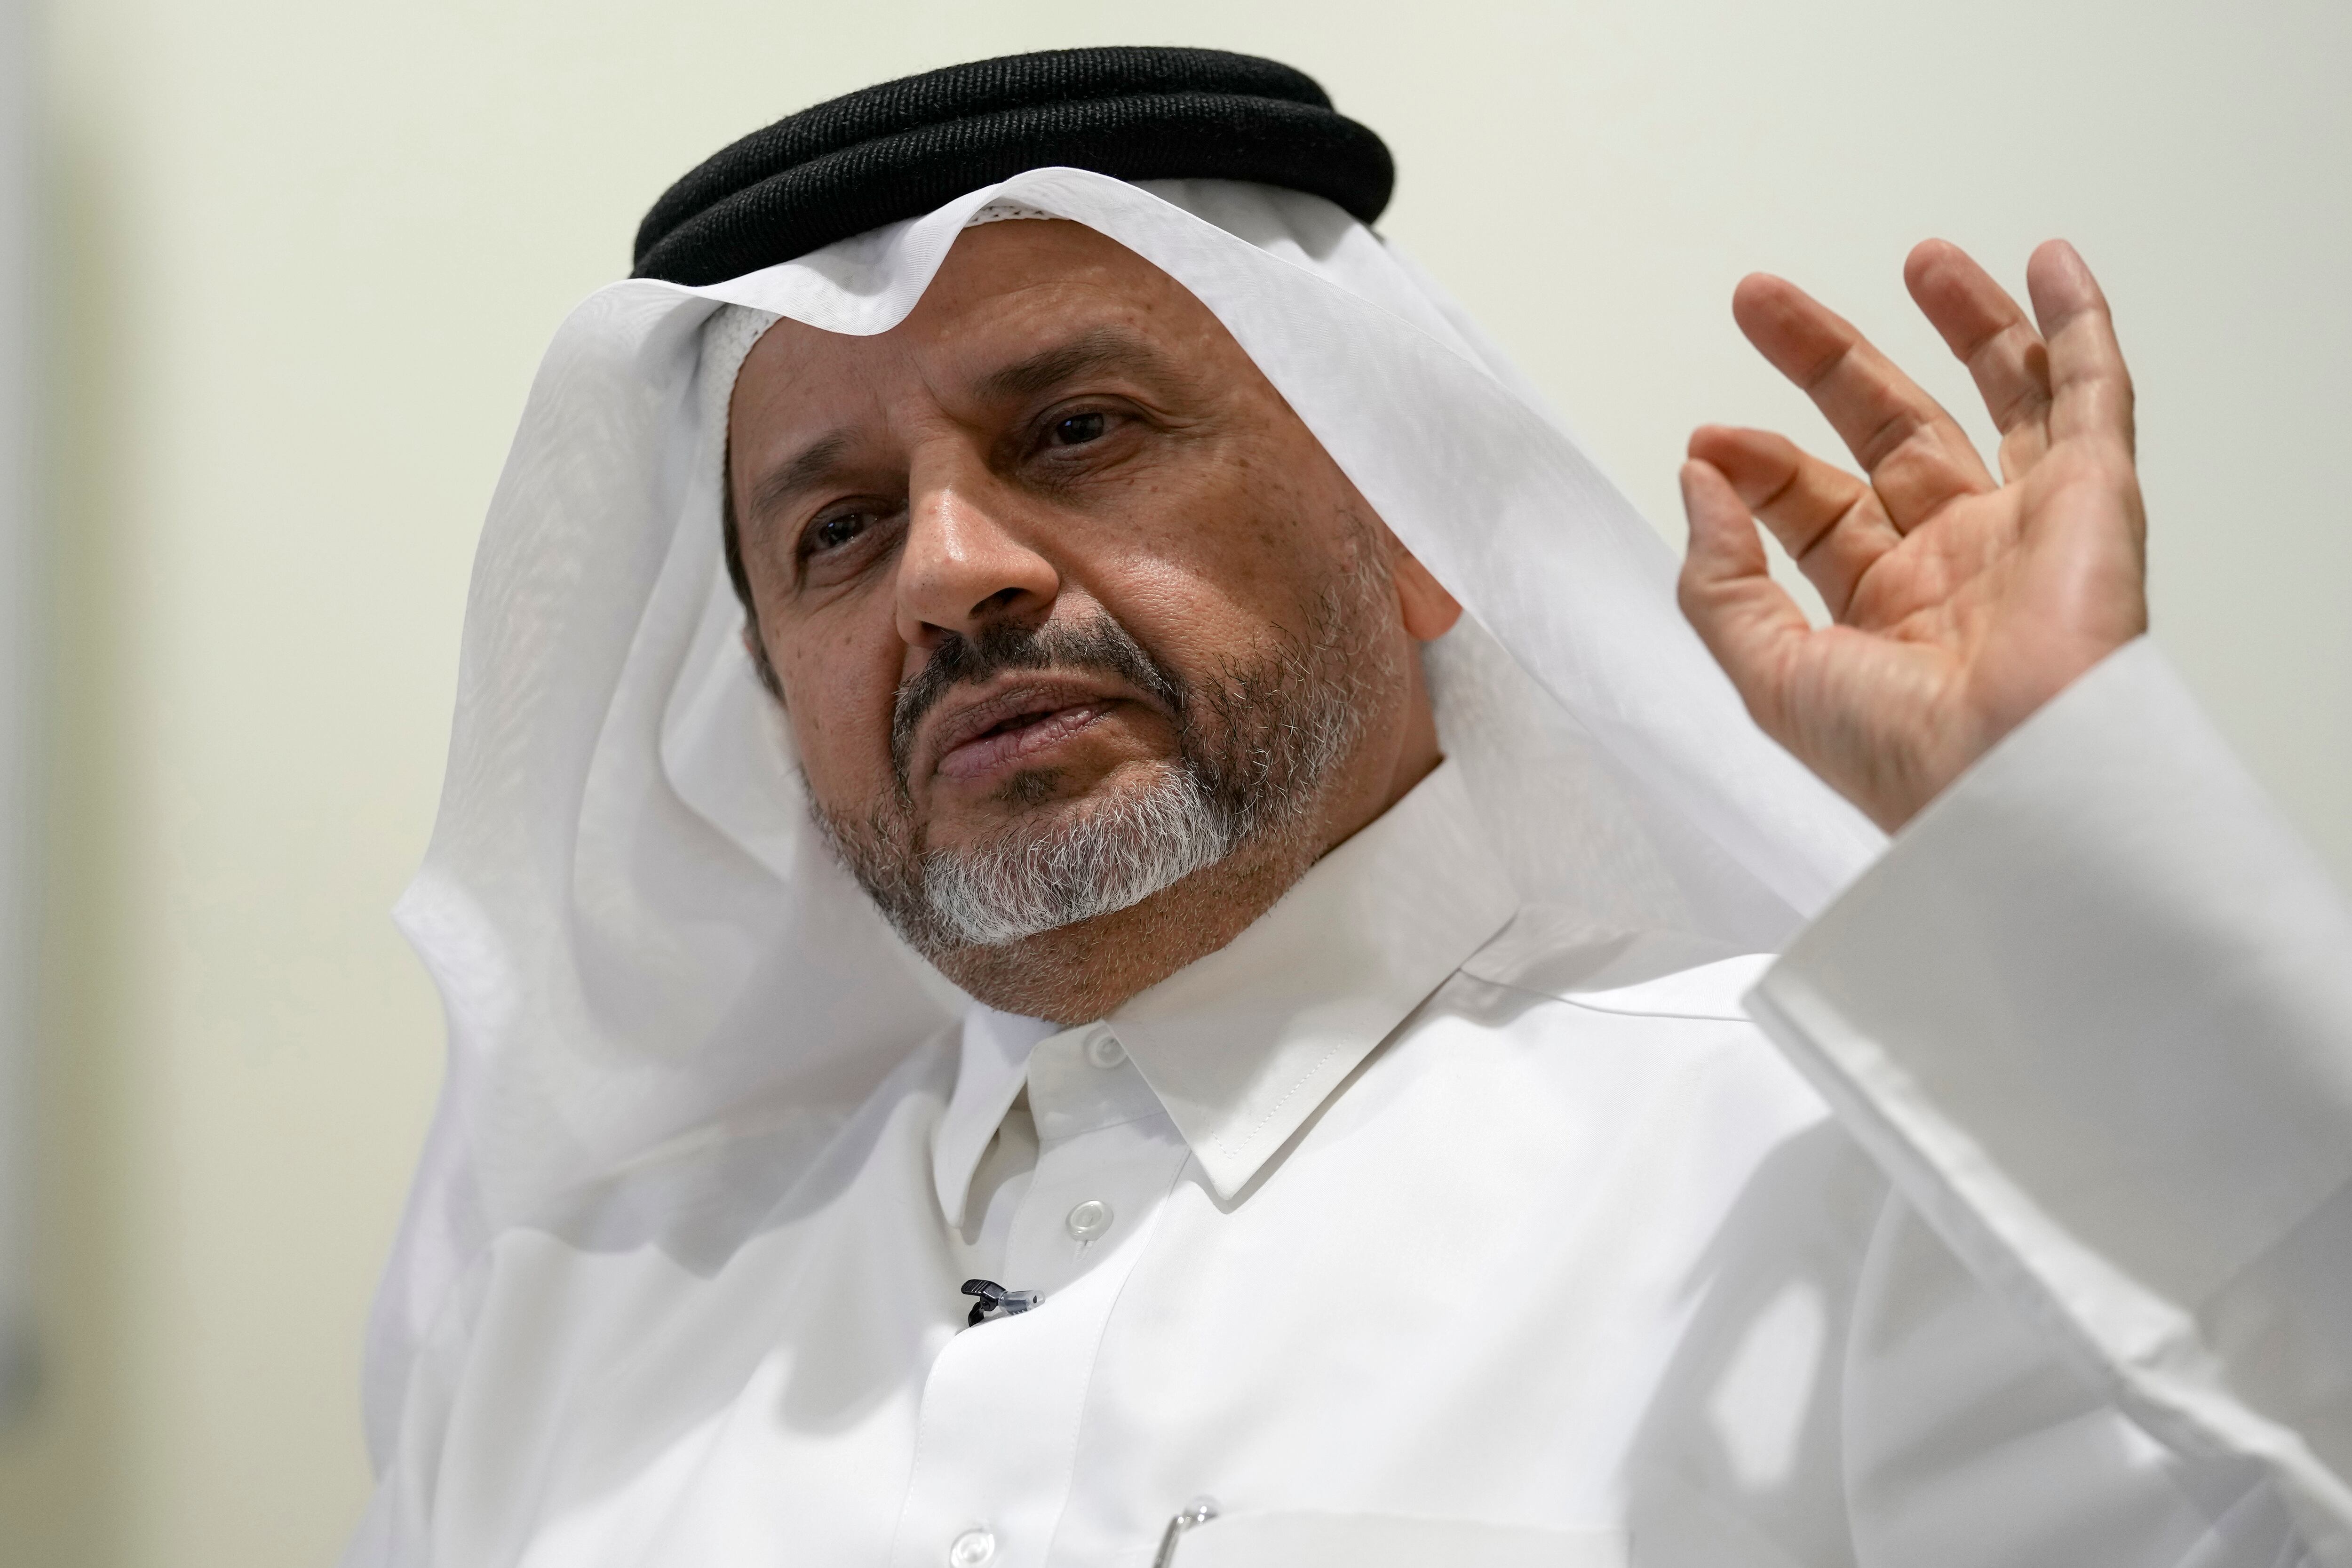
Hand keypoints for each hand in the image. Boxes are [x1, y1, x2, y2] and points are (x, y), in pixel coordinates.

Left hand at [1677, 240, 2146, 831]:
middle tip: (1759, 299)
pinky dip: (2076, 326)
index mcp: (1885, 612)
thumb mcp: (1765, 672)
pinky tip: (2048, 266)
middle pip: (1891, 433)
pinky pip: (2092, 393)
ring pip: (1998, 400)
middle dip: (1828, 362)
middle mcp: (1960, 564)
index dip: (1759, 466)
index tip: (1708, 439)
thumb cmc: (1900, 753)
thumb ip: (1719, 577)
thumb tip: (1699, 477)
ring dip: (1962, 326)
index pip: (1816, 509)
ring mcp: (2030, 525)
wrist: (2013, 781)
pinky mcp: (2096, 496)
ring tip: (1915, 259)